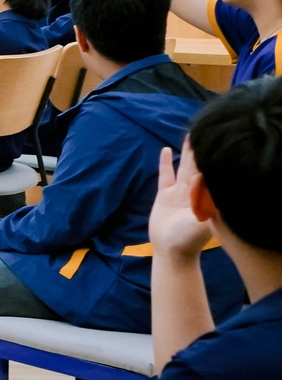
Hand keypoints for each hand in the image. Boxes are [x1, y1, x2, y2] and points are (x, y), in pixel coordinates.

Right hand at [148, 141, 211, 261]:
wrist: (171, 251)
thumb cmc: (189, 239)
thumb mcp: (201, 220)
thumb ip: (203, 202)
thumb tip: (207, 180)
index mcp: (204, 196)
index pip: (210, 171)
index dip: (212, 156)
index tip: (215, 138)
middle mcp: (194, 191)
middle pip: (199, 164)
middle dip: (202, 148)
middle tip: (205, 128)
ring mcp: (179, 192)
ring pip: (184, 166)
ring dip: (187, 151)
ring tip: (190, 134)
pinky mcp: (164, 195)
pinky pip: (165, 175)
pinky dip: (165, 163)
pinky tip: (165, 150)